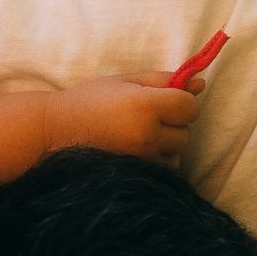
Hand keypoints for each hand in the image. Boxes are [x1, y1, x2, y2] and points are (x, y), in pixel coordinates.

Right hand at [43, 72, 205, 167]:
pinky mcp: (135, 175)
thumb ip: (164, 80)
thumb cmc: (90, 99)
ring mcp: (141, 159)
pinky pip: (163, 169)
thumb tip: (201, 83)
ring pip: (177, 153)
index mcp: (146, 106)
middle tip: (147, 115)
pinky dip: (156, 159)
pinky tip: (135, 149)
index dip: (183, 101)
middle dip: (174, 123)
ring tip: (139, 133)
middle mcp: (147, 135)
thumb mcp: (126, 81)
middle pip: (186, 133)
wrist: (55, 131)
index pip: (190, 108)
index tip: (167, 98)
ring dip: (167, 144)